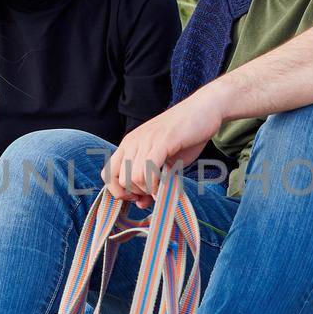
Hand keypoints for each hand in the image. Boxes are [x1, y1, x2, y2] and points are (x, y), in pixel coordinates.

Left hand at [104, 85, 227, 200]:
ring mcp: (146, 140)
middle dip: (135, 193)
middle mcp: (132, 141)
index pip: (107, 175)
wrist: (205, 108)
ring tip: (162, 186)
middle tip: (152, 193)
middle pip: (118, 180)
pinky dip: (156, 184)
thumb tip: (140, 204)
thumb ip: (150, 181)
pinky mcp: (162, 140)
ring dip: (148, 190)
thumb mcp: (164, 162)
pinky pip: (149, 169)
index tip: (139, 196)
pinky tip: (166, 184)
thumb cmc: (185, 137)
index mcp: (129, 145)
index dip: (120, 192)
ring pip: (133, 178)